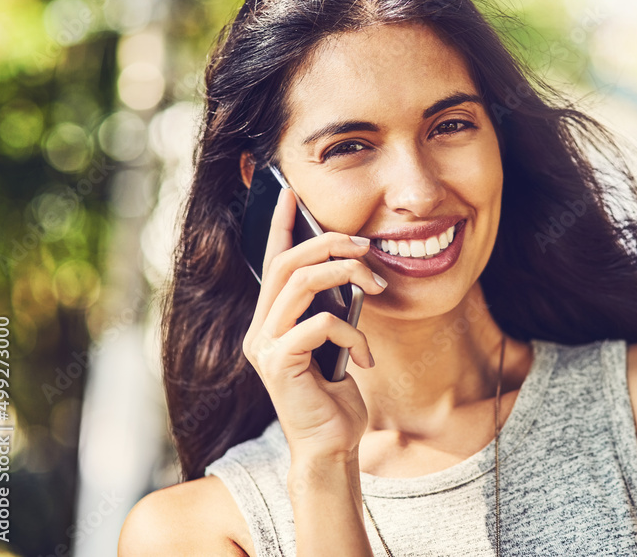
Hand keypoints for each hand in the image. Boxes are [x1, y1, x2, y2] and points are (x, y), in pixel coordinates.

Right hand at [242, 188, 385, 464]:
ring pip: (300, 283)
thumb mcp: (336, 340)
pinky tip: (364, 355)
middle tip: (367, 246)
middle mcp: (259, 328)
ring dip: (345, 275)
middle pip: (287, 263)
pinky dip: (352, 331)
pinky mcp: (279, 364)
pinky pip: (319, 323)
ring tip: (376, 286)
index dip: (281, 224)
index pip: (271, 260)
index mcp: (271, 319)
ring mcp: (264, 346)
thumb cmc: (335, 394)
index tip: (292, 192)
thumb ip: (331, 307)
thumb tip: (352, 268)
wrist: (331, 444)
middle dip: (330, 244)